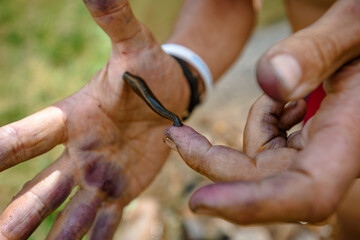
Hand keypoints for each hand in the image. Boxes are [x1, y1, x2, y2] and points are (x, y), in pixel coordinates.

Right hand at [0, 1, 188, 238]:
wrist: (172, 93)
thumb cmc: (148, 69)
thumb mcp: (133, 45)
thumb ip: (114, 19)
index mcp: (74, 116)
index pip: (28, 136)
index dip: (0, 150)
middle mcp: (79, 151)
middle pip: (43, 185)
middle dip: (21, 210)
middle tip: (1, 234)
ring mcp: (100, 174)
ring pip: (69, 209)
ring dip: (51, 233)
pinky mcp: (122, 189)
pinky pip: (105, 219)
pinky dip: (94, 238)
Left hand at [165, 0, 359, 223]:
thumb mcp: (353, 28)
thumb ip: (317, 52)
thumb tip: (273, 82)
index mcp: (351, 137)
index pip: (306, 193)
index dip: (255, 204)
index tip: (199, 202)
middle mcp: (335, 157)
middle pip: (264, 181)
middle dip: (215, 161)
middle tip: (176, 135)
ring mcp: (320, 155)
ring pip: (262, 164)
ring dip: (256, 124)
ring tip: (283, 93)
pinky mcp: (309, 146)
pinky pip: (269, 148)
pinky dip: (265, 122)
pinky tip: (286, 101)